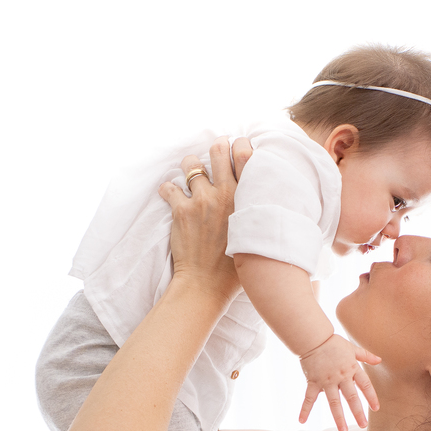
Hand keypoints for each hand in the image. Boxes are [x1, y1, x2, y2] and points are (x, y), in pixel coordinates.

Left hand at [157, 136, 253, 300]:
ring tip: (190, 173)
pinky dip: (168, 189)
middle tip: (215, 151)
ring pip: (190, 164)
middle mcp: (225, 194)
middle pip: (218, 151)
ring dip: (189, 165)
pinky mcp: (181, 211)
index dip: (240, 145)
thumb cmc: (236, 267)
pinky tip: (171, 195)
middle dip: (216, 147)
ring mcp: (202, 201)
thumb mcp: (257, 235)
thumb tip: (262, 202)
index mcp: (247, 199)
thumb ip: (257, 213)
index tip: (237, 147)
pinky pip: (169, 187)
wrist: (208, 285)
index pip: (246, 156)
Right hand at [299, 334, 380, 430]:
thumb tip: (379, 360)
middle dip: (358, 412)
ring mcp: (326, 381)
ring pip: (333, 402)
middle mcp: (341, 377)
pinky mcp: (313, 382)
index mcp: (352, 369)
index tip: (376, 408)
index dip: (371, 397)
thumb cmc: (333, 343)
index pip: (365, 385)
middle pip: (351, 397)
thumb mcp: (352, 348)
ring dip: (338, 417)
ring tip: (342, 430)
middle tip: (363, 425)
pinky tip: (302, 420)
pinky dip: (304, 409)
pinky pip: (309, 398)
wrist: (314, 338)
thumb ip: (366, 356)